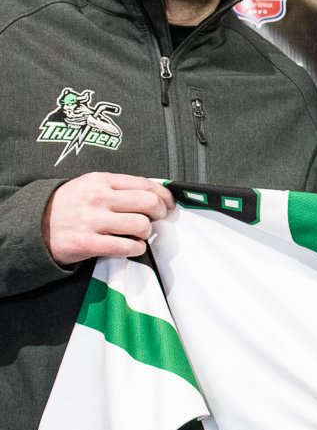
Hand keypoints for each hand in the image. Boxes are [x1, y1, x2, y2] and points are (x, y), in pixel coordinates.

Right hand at [43, 173, 174, 264]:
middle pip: (148, 203)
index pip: (145, 184)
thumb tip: (155, 194)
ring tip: (140, 234)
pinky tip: (132, 247)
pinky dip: (136, 249)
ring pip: (141, 225)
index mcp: (101, 181)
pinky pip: (126, 246)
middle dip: (160, 212)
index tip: (169, 203)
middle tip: (158, 219)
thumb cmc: (68, 205)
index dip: (165, 195)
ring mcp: (92, 221)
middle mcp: (98, 198)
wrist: (34, 225)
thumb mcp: (90, 185)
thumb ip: (119, 187)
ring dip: (147, 233)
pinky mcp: (87, 243)